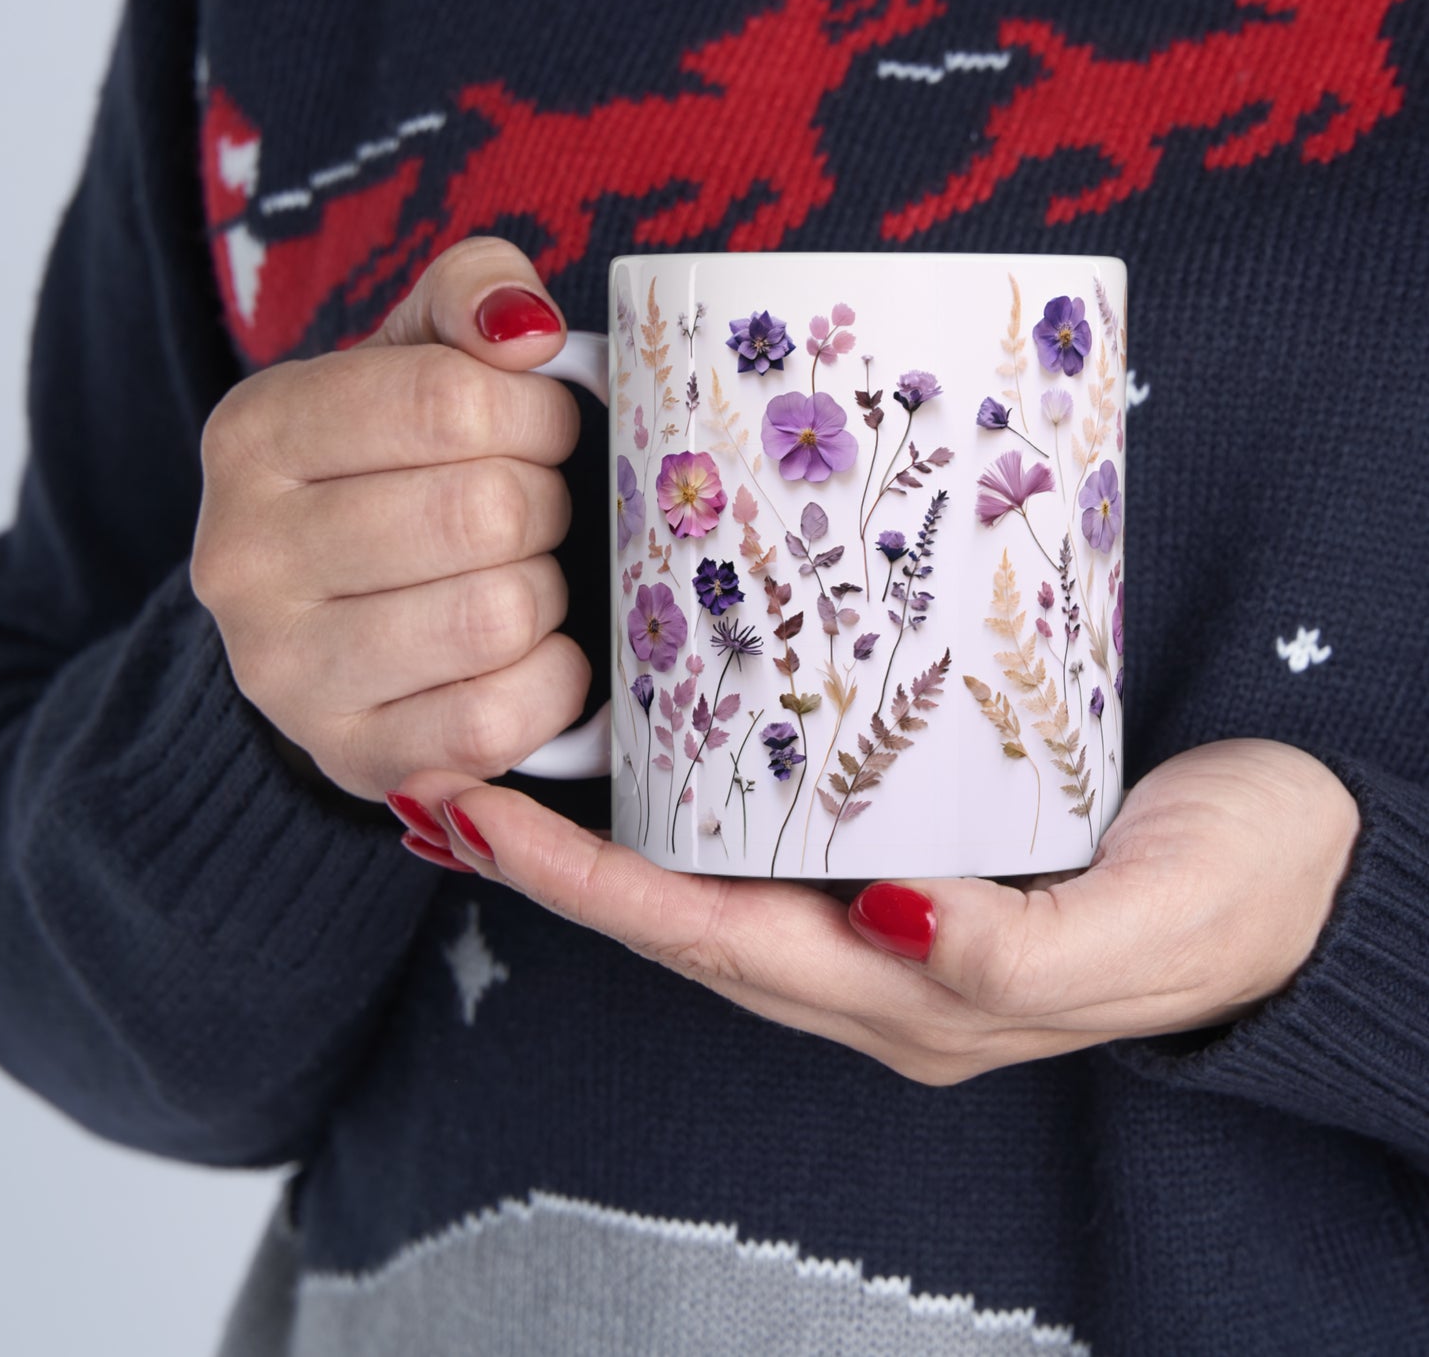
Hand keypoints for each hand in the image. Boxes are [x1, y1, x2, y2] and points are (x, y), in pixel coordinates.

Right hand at [191, 238, 589, 798]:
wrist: (328, 621)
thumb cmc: (391, 474)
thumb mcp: (413, 358)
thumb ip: (470, 296)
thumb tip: (527, 328)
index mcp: (256, 434)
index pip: (450, 401)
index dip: (536, 415)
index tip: (540, 431)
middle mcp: (244, 557)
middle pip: (484, 512)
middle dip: (546, 506)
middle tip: (533, 512)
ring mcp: (286, 672)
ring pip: (497, 616)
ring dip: (546, 593)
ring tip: (521, 579)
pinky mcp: (352, 757)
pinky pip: (497, 720)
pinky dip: (551, 682)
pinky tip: (531, 655)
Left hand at [390, 740, 1359, 1083]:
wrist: (1313, 868)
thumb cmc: (1242, 892)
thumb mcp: (1150, 924)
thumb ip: (1019, 951)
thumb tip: (891, 923)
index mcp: (919, 999)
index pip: (715, 942)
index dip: (589, 889)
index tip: (476, 816)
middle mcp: (880, 968)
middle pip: (684, 922)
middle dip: (557, 868)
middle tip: (446, 780)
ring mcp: (892, 920)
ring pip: (715, 888)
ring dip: (605, 845)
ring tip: (507, 770)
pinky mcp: (919, 858)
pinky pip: (774, 843)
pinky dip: (690, 813)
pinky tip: (653, 760)